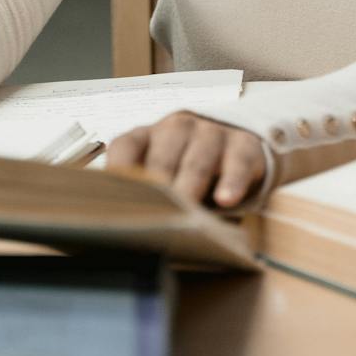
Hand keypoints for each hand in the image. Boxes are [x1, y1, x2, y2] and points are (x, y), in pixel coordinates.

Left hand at [107, 113, 266, 209]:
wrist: (238, 146)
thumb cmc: (188, 168)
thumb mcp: (163, 175)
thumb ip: (145, 193)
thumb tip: (120, 226)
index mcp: (149, 136)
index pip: (126, 146)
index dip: (118, 170)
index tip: (112, 198)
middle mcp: (177, 129)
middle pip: (162, 157)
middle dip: (157, 187)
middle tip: (151, 214)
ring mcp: (212, 134)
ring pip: (198, 161)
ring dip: (190, 186)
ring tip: (186, 211)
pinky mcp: (244, 145)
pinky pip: (237, 163)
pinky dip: (232, 182)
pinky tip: (226, 200)